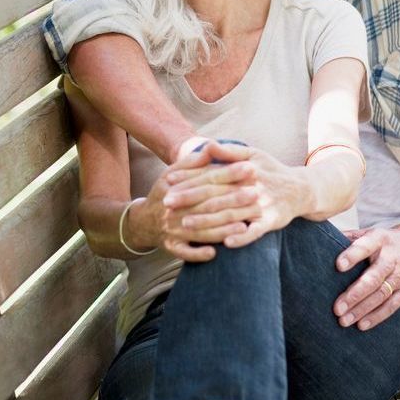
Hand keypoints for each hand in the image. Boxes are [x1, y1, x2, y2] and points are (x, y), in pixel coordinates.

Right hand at [133, 163, 248, 261]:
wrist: (143, 222)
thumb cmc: (164, 194)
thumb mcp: (172, 174)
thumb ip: (193, 162)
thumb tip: (212, 146)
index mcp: (176, 188)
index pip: (207, 179)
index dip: (229, 173)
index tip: (250, 168)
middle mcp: (174, 209)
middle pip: (207, 204)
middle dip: (232, 199)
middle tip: (256, 194)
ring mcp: (172, 229)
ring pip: (200, 230)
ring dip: (222, 229)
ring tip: (244, 225)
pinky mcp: (171, 247)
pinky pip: (185, 252)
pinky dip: (198, 253)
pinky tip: (214, 252)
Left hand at [163, 146, 310, 246]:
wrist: (301, 189)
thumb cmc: (272, 171)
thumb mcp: (253, 155)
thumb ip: (229, 151)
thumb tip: (208, 144)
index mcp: (243, 170)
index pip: (210, 174)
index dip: (189, 177)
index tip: (168, 181)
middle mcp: (250, 187)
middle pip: (216, 194)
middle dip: (190, 199)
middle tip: (167, 204)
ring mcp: (261, 205)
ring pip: (231, 214)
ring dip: (208, 221)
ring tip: (185, 225)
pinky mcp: (272, 221)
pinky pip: (256, 231)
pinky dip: (243, 237)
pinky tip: (227, 243)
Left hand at [333, 226, 399, 329]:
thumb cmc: (385, 241)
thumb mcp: (369, 233)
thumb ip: (348, 237)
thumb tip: (320, 238)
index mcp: (379, 239)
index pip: (364, 246)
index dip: (352, 255)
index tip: (338, 266)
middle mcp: (392, 257)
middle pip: (373, 278)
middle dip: (354, 294)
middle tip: (337, 309)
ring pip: (381, 295)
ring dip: (362, 310)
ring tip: (344, 320)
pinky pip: (392, 305)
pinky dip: (377, 316)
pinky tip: (362, 324)